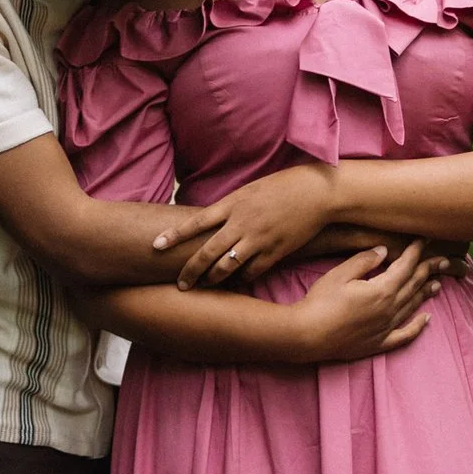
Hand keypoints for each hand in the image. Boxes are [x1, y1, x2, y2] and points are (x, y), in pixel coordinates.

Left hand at [159, 164, 339, 289]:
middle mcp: (241, 223)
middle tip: (180, 285)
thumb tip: (213, 223)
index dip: (173, 235)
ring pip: (226, 268)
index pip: (195, 222)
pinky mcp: (275, 252)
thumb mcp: (250, 190)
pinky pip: (252, 272)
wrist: (317, 193)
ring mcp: (257, 239)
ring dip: (213, 280)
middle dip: (190, 272)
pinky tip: (239, 280)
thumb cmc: (284, 187)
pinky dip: (242, 278)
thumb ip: (231, 208)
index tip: (155, 246)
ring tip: (205, 286)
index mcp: (232, 204)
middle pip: (206, 253)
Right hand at [292, 242, 445, 360]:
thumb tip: (384, 251)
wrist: (307, 335)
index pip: (405, 266)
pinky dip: (418, 327)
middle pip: (414, 285)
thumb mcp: (340, 274)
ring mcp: (385, 327)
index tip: (424, 240)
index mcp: (382, 290)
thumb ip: (364, 261)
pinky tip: (427, 320)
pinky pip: (405, 335)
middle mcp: (389, 309)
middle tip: (442, 260)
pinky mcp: (378, 343)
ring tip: (437, 284)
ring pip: (412, 307)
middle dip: (428, 270)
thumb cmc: (320, 302)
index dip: (416, 252)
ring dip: (425, 294)